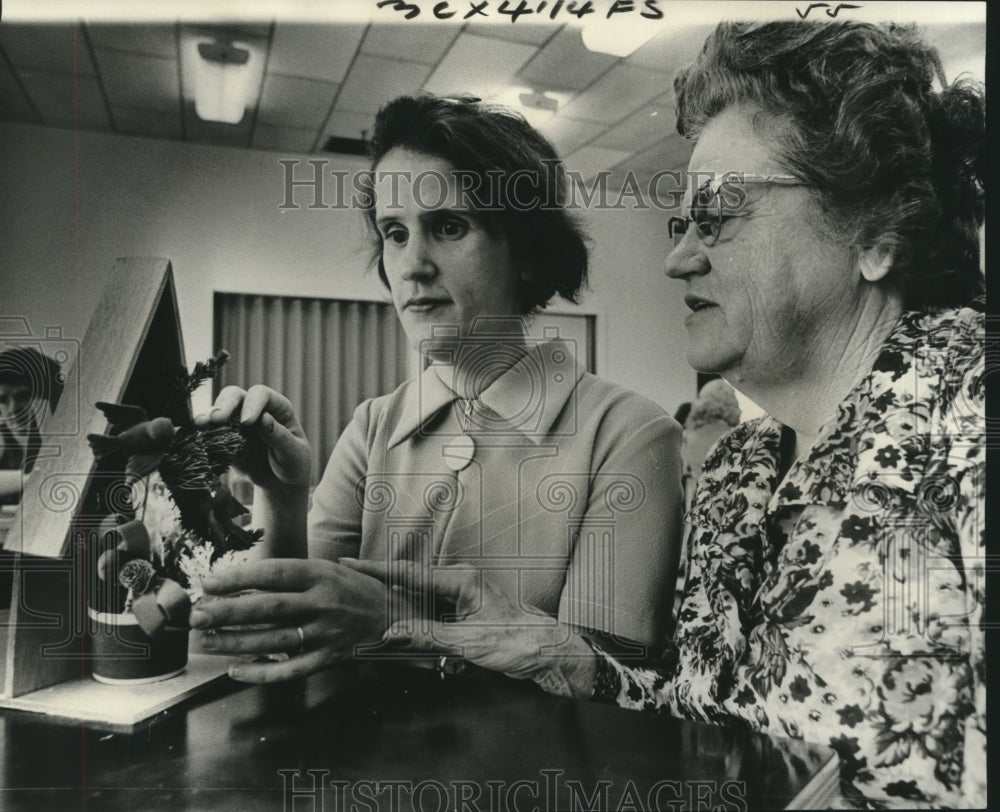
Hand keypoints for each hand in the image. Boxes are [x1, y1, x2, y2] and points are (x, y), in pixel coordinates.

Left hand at [190, 558, 391, 681]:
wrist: (402, 617)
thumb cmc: (365, 589)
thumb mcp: (339, 566)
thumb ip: (302, 569)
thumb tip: (256, 571)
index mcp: (323, 575)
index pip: (275, 574)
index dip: (240, 578)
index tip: (210, 583)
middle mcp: (323, 603)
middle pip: (269, 608)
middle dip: (228, 612)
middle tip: (197, 615)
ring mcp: (326, 634)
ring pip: (275, 641)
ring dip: (236, 643)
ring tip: (206, 642)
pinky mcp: (330, 658)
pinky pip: (292, 670)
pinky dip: (263, 673)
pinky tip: (237, 671)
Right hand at [194, 385, 310, 489]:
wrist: (280, 483)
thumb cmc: (293, 464)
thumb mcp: (294, 452)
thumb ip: (279, 437)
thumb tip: (263, 419)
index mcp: (277, 407)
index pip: (261, 394)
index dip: (252, 404)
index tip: (247, 422)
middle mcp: (254, 409)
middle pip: (234, 396)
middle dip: (224, 405)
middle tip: (216, 419)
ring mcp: (237, 423)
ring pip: (218, 411)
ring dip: (208, 417)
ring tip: (200, 425)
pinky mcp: (224, 439)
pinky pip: (210, 433)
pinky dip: (202, 434)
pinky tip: (194, 437)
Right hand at [341, 559, 592, 688]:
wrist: (550, 652)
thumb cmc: (518, 642)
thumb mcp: (467, 642)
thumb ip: (427, 636)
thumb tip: (390, 632)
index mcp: (461, 580)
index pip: (410, 573)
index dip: (376, 569)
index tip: (349, 563)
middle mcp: (461, 582)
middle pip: (411, 581)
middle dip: (381, 584)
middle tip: (350, 586)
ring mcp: (464, 595)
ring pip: (421, 597)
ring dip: (398, 604)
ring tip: (367, 606)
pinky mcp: (466, 610)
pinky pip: (432, 609)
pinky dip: (414, 616)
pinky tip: (400, 626)